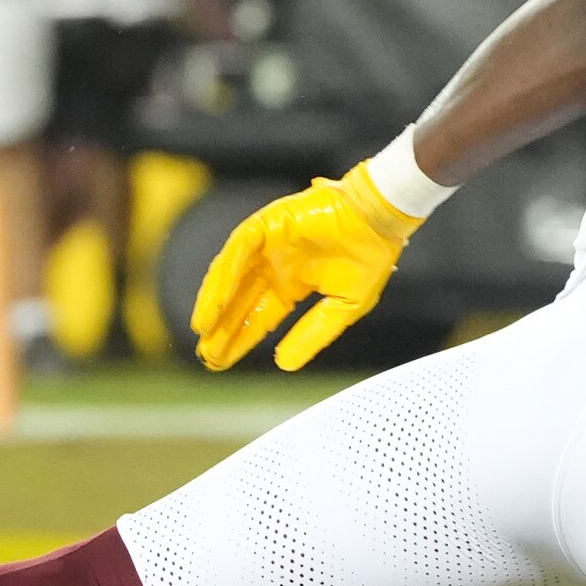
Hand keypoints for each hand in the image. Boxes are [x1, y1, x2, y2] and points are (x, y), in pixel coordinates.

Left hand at [194, 163, 429, 371]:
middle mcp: (276, 264)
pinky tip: (216, 300)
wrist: (381, 220)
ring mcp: (270, 243)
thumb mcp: (343, 308)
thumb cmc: (370, 257)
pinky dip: (226, 274)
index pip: (260, 315)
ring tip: (203, 330)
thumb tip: (283, 365)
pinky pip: (239, 249)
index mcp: (293, 283)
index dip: (241, 338)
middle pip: (240, 300)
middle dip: (222, 327)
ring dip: (216, 302)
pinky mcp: (269, 223)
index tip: (221, 361)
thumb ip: (312, 334)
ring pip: (232, 275)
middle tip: (206, 355)